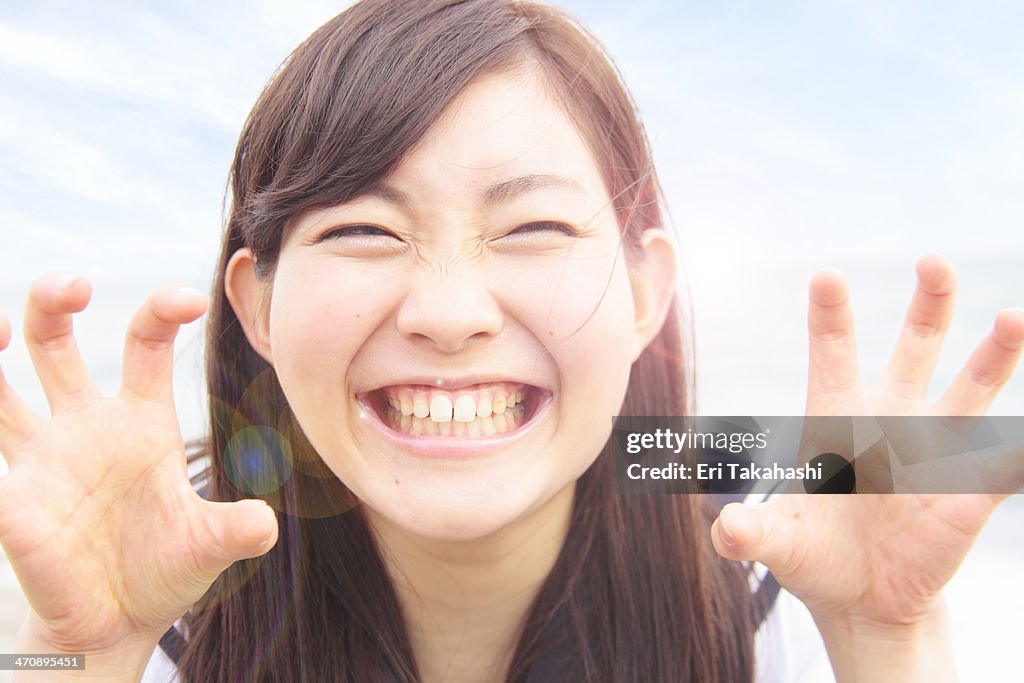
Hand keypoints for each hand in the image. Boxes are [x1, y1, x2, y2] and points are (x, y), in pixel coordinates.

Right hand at [0, 273, 277, 655]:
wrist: (118, 624)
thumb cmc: (165, 571)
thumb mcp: (209, 545)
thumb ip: (236, 529)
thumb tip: (265, 524)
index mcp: (140, 420)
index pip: (145, 344)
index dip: (163, 311)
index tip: (190, 299)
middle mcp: (86, 425)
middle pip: (58, 345)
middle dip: (54, 302)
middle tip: (74, 285)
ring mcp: (42, 458)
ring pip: (0, 388)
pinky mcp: (14, 498)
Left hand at [710, 255, 1023, 628]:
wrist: (862, 600)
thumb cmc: (814, 555)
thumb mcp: (778, 543)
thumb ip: (748, 533)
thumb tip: (725, 532)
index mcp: (834, 418)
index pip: (831, 353)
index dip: (830, 315)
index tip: (826, 275)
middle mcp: (890, 418)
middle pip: (915, 346)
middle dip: (928, 304)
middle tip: (932, 261)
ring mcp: (936, 450)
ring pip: (972, 386)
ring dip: (995, 353)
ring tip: (1015, 318)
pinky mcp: (971, 491)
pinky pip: (1004, 462)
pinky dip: (1019, 448)